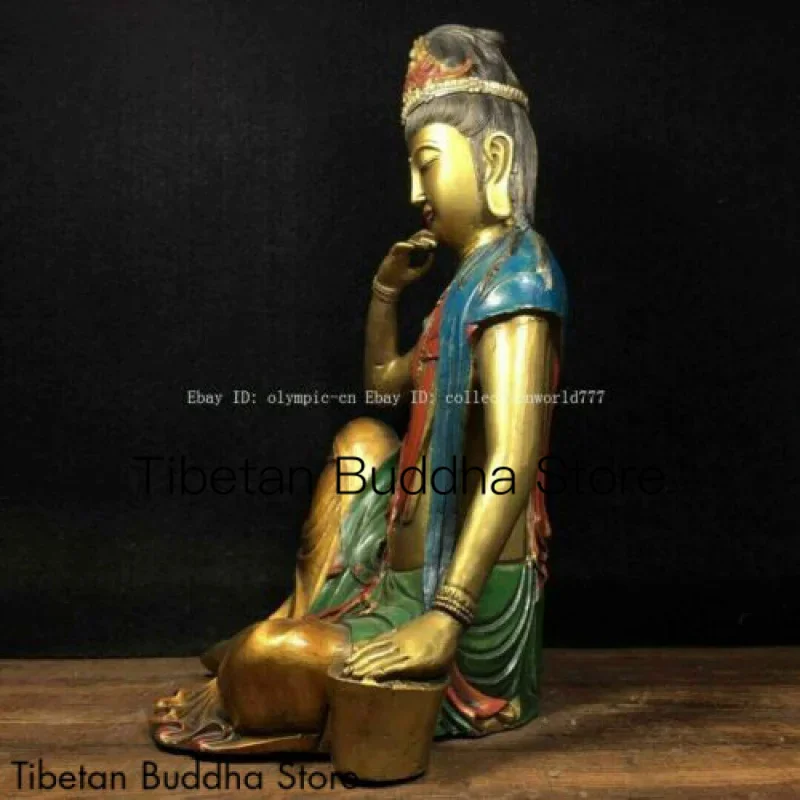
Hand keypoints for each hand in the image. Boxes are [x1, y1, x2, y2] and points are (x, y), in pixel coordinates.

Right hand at [341, 610, 459, 681]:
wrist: (445, 620)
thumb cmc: (444, 648)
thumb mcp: (438, 666)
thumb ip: (420, 675)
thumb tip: (400, 684)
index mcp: (416, 659)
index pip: (391, 667)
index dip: (375, 673)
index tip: (361, 680)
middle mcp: (404, 648)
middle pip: (380, 658)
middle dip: (362, 667)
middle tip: (347, 676)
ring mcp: (398, 638)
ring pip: (376, 648)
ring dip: (360, 657)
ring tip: (346, 665)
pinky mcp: (396, 632)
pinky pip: (378, 640)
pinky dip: (366, 645)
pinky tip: (356, 649)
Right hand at [374, 229, 436, 291]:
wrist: (391, 285)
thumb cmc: (404, 279)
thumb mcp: (418, 272)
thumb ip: (426, 265)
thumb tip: (433, 255)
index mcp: (412, 253)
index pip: (419, 242)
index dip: (426, 239)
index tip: (434, 240)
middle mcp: (405, 251)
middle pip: (414, 239)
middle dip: (422, 237)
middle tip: (430, 236)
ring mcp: (399, 252)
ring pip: (407, 242)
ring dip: (414, 241)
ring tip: (422, 244)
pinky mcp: (392, 254)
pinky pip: (398, 247)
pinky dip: (405, 245)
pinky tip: (412, 246)